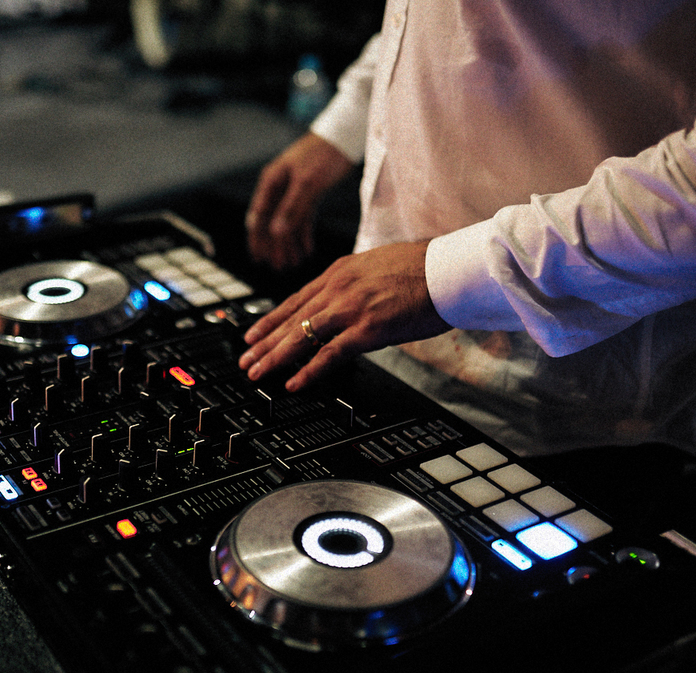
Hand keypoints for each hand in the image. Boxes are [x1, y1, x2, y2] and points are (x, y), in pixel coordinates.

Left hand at [239, 241, 451, 390]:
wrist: (450, 269)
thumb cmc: (424, 269)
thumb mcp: (378, 267)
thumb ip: (355, 284)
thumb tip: (345, 300)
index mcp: (341, 271)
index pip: (296, 299)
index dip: (271, 319)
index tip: (253, 334)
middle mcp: (339, 286)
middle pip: (292, 318)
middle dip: (264, 341)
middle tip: (245, 358)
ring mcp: (352, 307)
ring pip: (302, 335)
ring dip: (276, 357)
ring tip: (257, 372)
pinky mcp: (368, 328)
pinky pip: (330, 353)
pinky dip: (309, 370)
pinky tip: (293, 382)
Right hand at [245, 133, 354, 270]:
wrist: (345, 136)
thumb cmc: (323, 155)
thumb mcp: (307, 183)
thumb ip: (291, 209)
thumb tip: (276, 234)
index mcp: (271, 182)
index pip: (259, 216)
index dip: (258, 239)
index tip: (259, 259)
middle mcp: (279, 187)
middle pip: (272, 223)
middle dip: (274, 246)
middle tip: (278, 267)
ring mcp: (293, 191)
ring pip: (287, 223)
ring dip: (289, 243)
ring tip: (292, 264)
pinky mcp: (309, 193)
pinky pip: (302, 218)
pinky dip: (303, 234)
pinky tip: (306, 250)